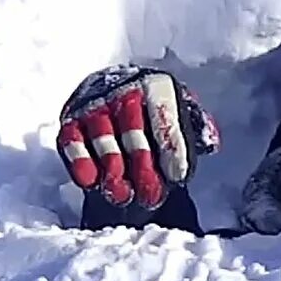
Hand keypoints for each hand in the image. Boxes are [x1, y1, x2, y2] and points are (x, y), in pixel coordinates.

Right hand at [57, 65, 219, 209]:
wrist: (114, 95)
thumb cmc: (155, 113)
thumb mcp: (182, 113)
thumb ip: (198, 127)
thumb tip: (209, 142)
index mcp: (156, 84)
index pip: (165, 116)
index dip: (172, 148)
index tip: (178, 177)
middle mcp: (122, 88)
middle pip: (133, 129)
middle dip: (143, 166)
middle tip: (152, 196)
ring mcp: (94, 103)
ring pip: (103, 138)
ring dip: (113, 171)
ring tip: (124, 197)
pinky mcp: (70, 120)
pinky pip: (72, 143)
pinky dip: (82, 164)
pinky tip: (94, 183)